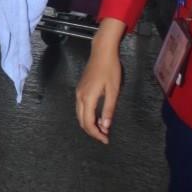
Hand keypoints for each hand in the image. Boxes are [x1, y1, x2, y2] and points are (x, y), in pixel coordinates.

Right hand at [75, 19, 124, 143]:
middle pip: (81, 120)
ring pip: (79, 114)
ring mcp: (78, 92)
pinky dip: (87, 115)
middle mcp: (79, 96)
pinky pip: (80, 107)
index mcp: (87, 98)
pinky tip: (97, 116)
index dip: (96, 134)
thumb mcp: (113, 91)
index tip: (106, 139)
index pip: (88, 122)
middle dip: (92, 131)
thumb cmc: (110, 69)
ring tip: (102, 129)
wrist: (102, 52)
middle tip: (105, 137)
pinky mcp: (80, 88)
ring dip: (89, 124)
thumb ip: (108, 109)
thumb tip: (106, 126)